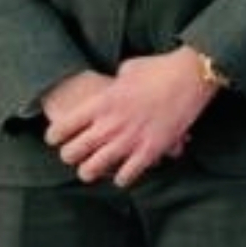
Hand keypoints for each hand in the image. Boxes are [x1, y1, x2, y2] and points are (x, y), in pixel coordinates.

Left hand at [43, 52, 214, 187]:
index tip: (56, 138)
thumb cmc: (159, 68)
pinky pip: (125, 176)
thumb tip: (112, 88)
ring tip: (92, 170)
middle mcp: (109, 124)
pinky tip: (122, 175)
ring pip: (92, 170)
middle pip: (71, 153)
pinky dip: (121, 178)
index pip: (61, 128)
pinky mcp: (150, 151)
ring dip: (90, 172)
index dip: (54, 136)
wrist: (191, 75)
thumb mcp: (127, 70)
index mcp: (101, 103)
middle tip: (74, 155)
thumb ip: (113, 85)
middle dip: (70, 156)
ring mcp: (129, 140)